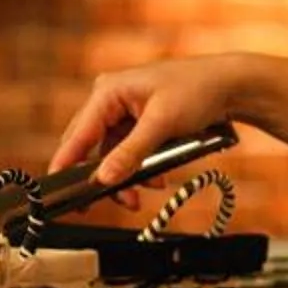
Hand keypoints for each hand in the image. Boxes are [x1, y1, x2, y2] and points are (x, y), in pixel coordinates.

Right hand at [49, 56, 251, 191]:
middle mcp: (110, 100)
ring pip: (112, 155)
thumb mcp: (163, 124)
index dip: (66, 163)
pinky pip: (130, 152)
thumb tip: (102, 178)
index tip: (56, 189)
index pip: (78, 134)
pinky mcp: (139, 123)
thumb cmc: (197, 91)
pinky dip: (141, 167)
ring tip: (148, 189)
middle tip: (111, 202)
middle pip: (92, 147)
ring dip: (129, 175)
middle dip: (106, 176)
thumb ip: (131, 153)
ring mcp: (124, 112)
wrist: (231, 85)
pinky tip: (157, 177)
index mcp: (108, 92)